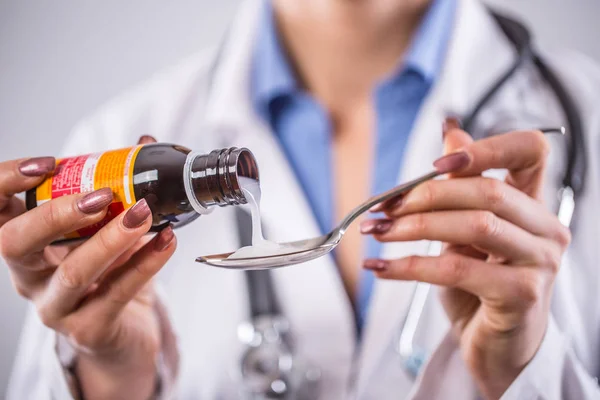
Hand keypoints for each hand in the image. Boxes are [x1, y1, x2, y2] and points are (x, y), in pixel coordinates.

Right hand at [0, 136, 175, 399]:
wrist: (128, 327)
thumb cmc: (111, 271)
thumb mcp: (109, 226)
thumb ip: (120, 186)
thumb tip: (145, 142)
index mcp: (27, 243)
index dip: (7, 182)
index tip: (48, 163)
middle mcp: (29, 275)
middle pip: (16, 243)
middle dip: (57, 214)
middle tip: (101, 196)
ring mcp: (55, 307)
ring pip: (73, 273)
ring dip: (111, 239)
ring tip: (144, 214)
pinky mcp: (88, 330)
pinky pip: (115, 295)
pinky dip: (145, 264)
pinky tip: (166, 241)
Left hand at [361, 120, 570, 398]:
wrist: (493, 344)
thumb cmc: (478, 286)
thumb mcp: (465, 231)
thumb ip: (460, 185)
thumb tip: (449, 128)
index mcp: (533, 203)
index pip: (531, 151)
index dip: (486, 147)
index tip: (437, 161)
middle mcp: (545, 228)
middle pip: (488, 191)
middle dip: (425, 195)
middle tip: (383, 207)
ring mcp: (539, 262)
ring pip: (474, 225)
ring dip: (414, 226)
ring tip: (378, 232)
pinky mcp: (521, 295)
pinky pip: (457, 269)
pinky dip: (410, 266)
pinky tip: (381, 267)